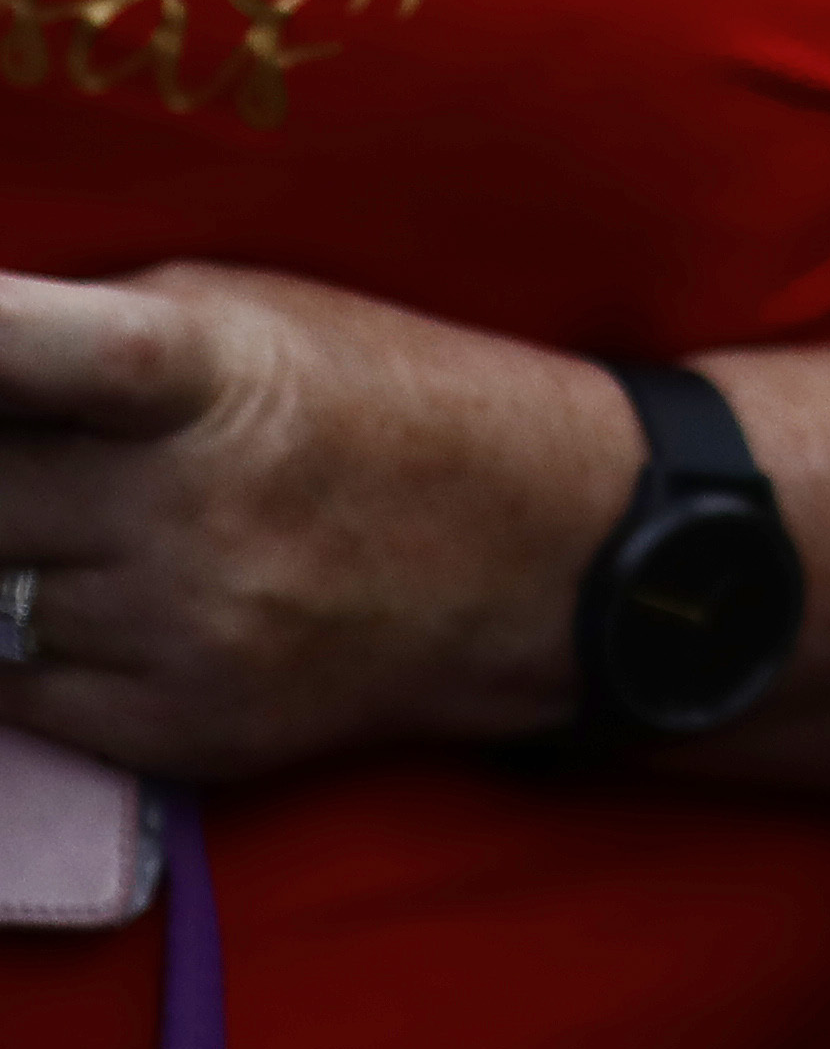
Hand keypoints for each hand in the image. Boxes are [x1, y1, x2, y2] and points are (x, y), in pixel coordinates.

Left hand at [0, 267, 639, 781]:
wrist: (556, 558)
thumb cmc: (388, 400)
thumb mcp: (257, 318)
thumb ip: (85, 338)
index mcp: (211, 375)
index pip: (21, 346)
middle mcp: (187, 510)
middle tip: (8, 461)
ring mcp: (180, 632)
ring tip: (55, 521)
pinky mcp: (179, 730)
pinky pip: (14, 689)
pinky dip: (14, 640)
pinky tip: (76, 592)